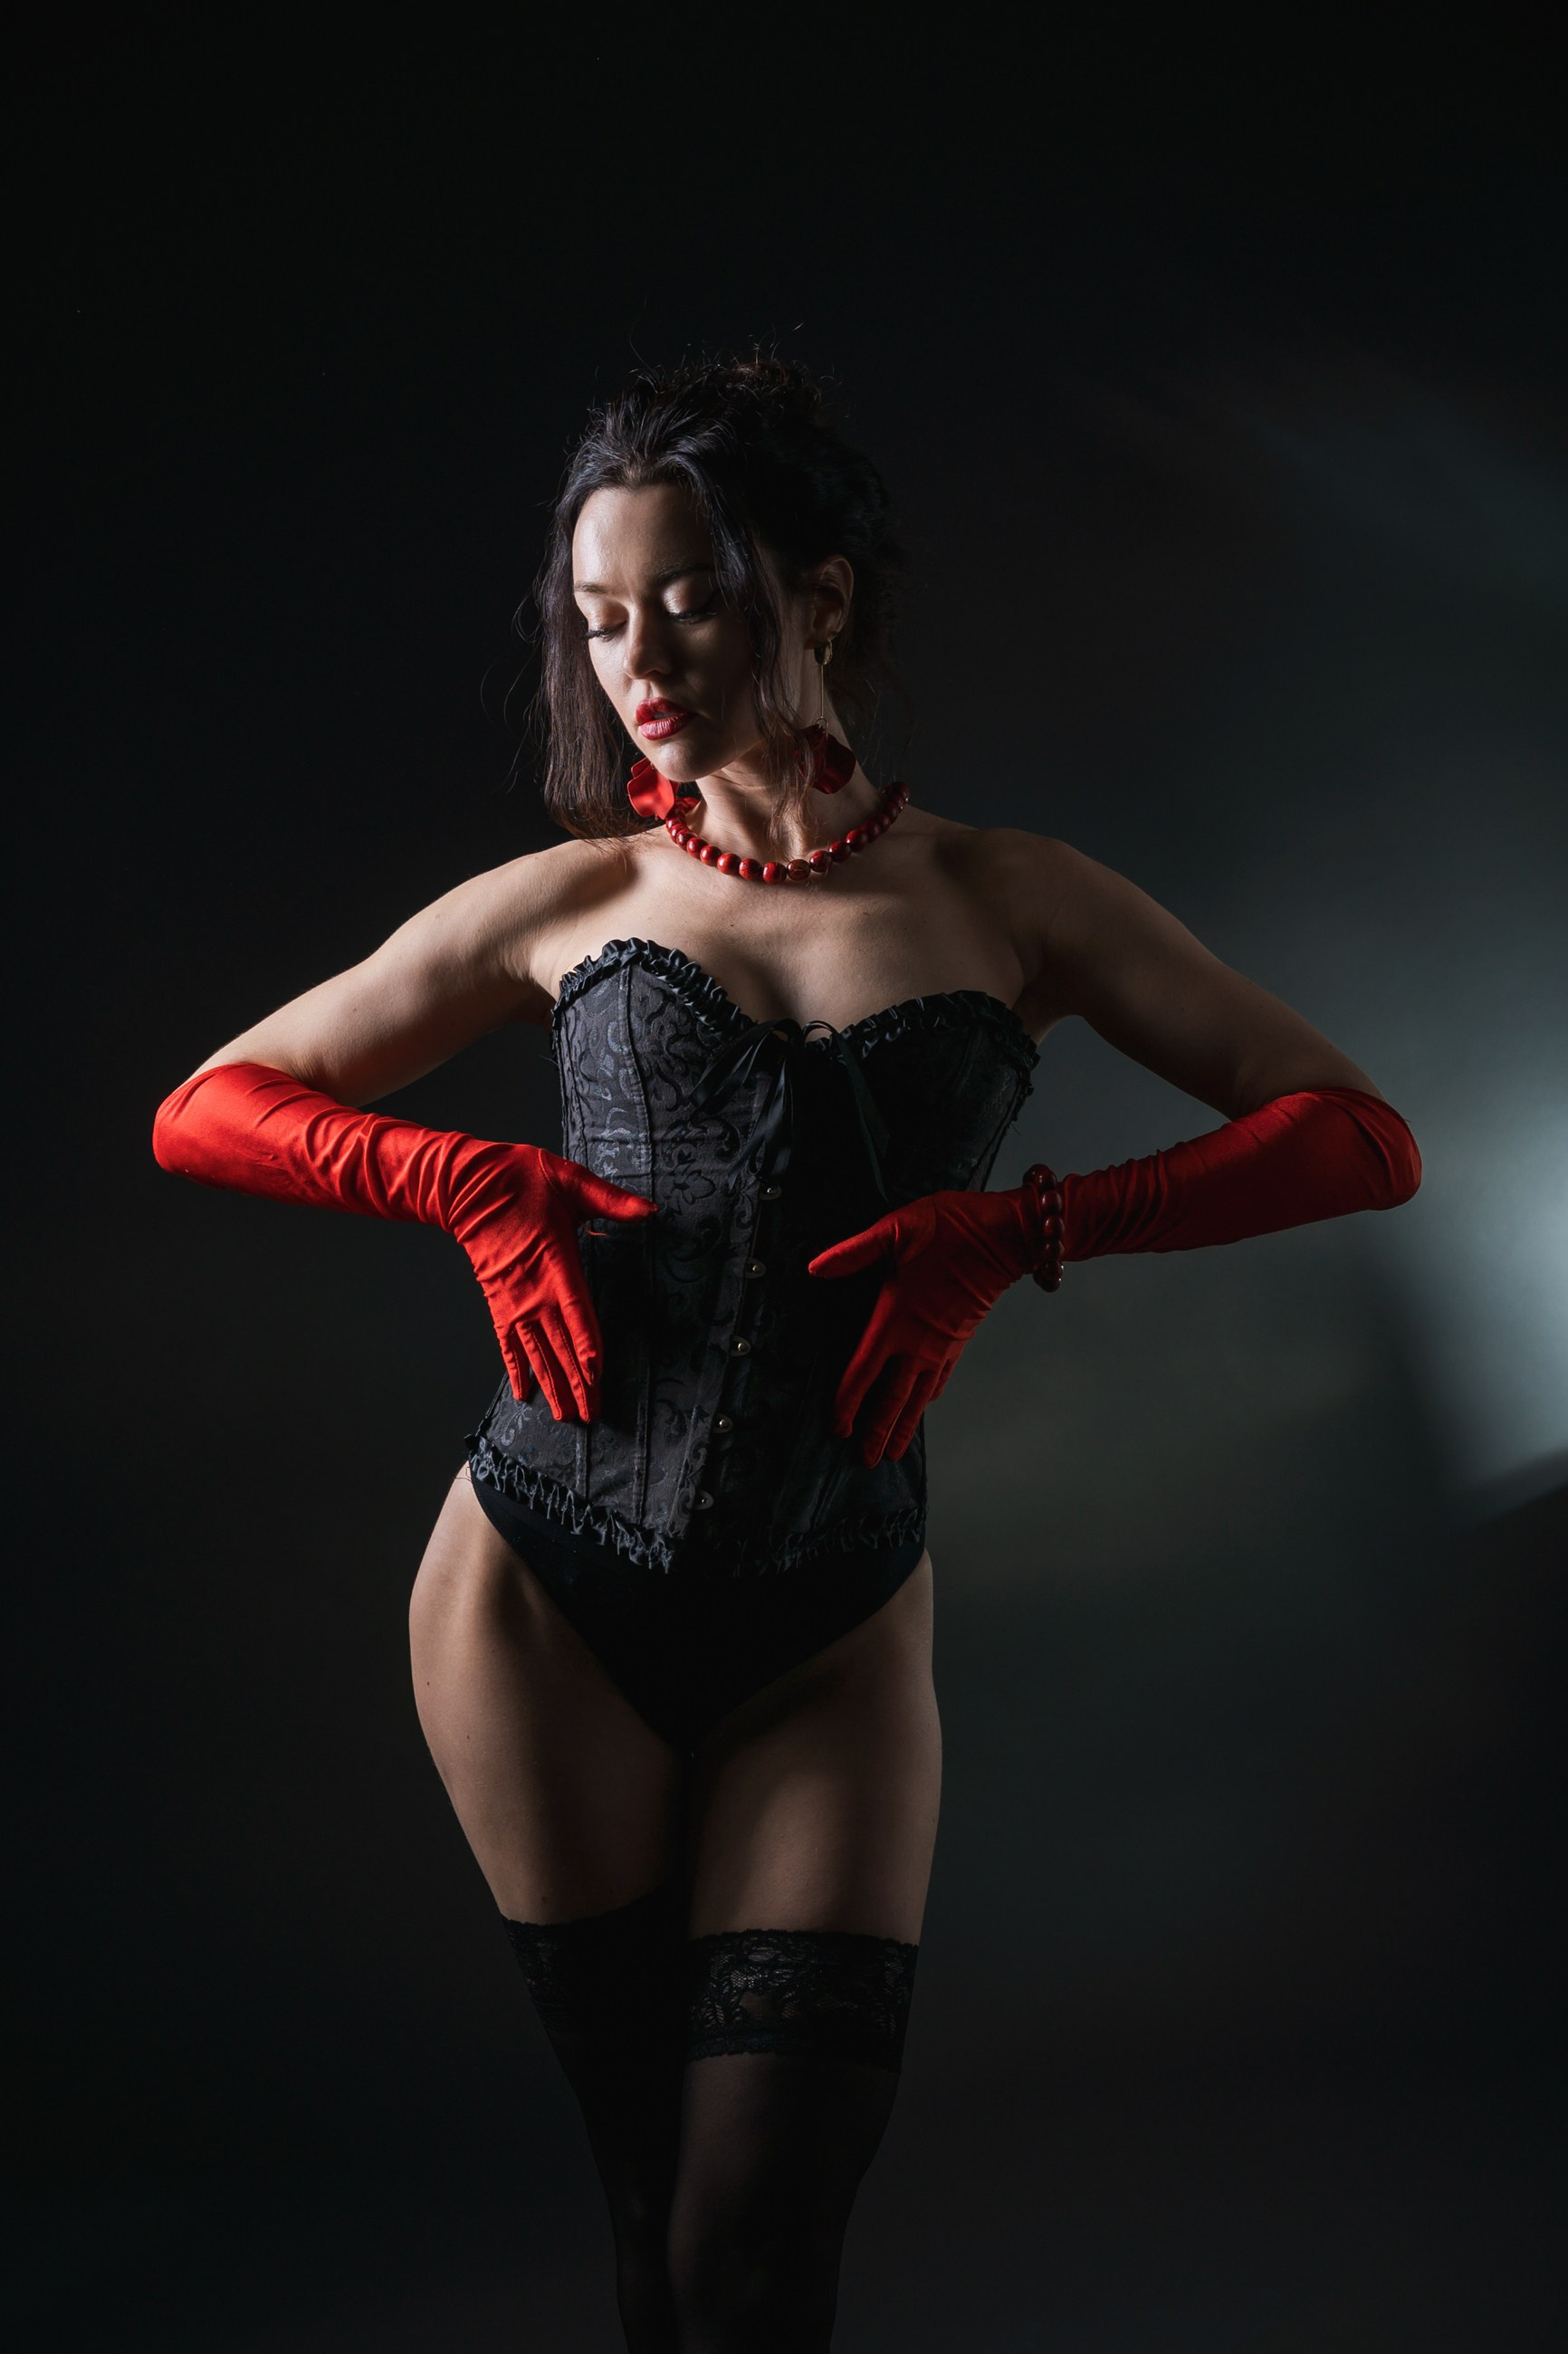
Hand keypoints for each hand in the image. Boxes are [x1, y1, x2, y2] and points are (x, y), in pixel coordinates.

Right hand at [446, 1142, 657, 1420]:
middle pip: (561, 1346)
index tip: (597, 1378)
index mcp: (556, 1264)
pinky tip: (524, 1394)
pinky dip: (517, 1369)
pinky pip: (508, 1344)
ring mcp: (513, 1301)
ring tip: (566, 1416)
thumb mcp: (570, 1181)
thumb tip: (651, 1210)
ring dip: (552, 1385)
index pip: (578, 1316)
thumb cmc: (519, 1180)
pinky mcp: (497, 1302)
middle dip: (577, 1382)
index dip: (588, 1349)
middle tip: (590, 1415)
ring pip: (537, 1353)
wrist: (465, 1185)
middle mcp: (534, 1292)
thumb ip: (611, 1201)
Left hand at [807, 1187, 1038, 1464]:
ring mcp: (941, 1346)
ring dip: (903, 1427)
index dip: (847, 1403)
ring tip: (893, 1454)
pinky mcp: (959, 1340)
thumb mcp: (895, 1230)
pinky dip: (928, 1400)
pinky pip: (940, 1379)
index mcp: (894, 1319)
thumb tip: (814, 1267)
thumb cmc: (950, 1228)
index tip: (837, 1429)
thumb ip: (854, 1252)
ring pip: (917, 1398)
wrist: (1004, 1236)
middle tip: (865, 1462)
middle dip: (876, 1432)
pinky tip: (923, 1408)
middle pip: (891, 1399)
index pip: (863, 1372)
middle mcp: (916, 1342)